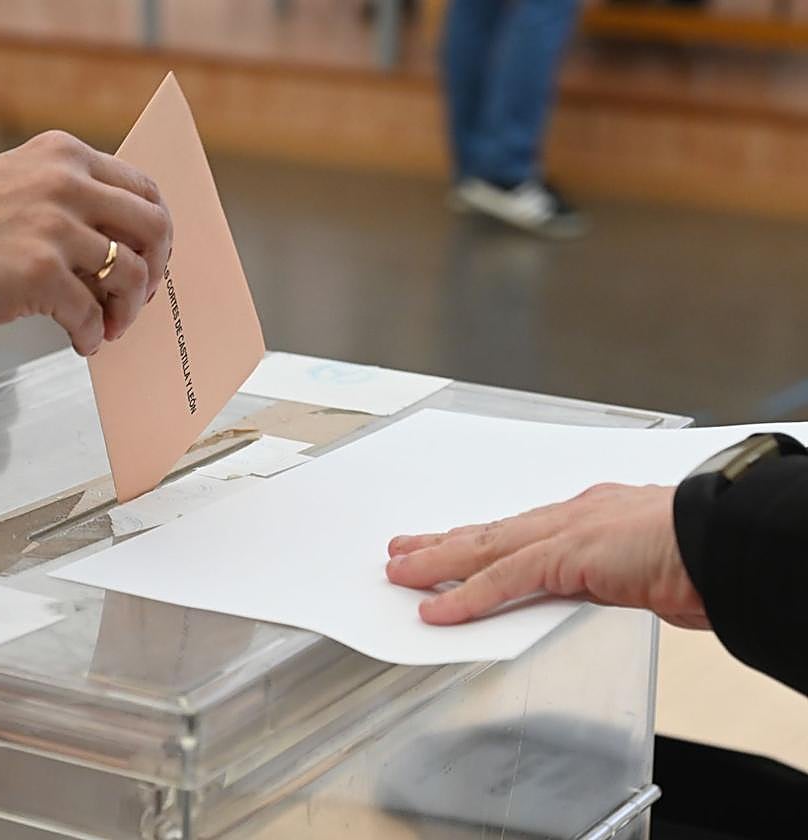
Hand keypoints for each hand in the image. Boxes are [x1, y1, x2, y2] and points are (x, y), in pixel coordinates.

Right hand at [0, 130, 172, 354]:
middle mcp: (66, 183)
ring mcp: (56, 228)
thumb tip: (77, 208)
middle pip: (153, 228)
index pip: (142, 188)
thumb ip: (42, 179)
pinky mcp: (41, 274)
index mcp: (64, 155)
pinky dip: (93, 335)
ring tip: (107, 327)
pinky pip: (92, 315)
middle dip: (156, 270)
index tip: (148, 259)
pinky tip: (81, 343)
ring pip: (131, 276)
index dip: (156, 232)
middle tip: (139, 298)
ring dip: (127, 310)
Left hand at [385, 483, 708, 628]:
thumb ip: (614, 577)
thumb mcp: (646, 569)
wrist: (731, 541)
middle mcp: (573, 516)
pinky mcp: (567, 554)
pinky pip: (504, 579)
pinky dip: (467, 596)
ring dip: (439, 561)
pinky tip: (437, 609)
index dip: (482, 540)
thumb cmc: (705, 554)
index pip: (523, 530)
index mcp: (594, 516)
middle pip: (493, 531)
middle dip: (445, 542)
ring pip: (486, 548)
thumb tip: (608, 587)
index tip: (454, 545)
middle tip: (405, 549)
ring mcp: (567, 532)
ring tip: (400, 570)